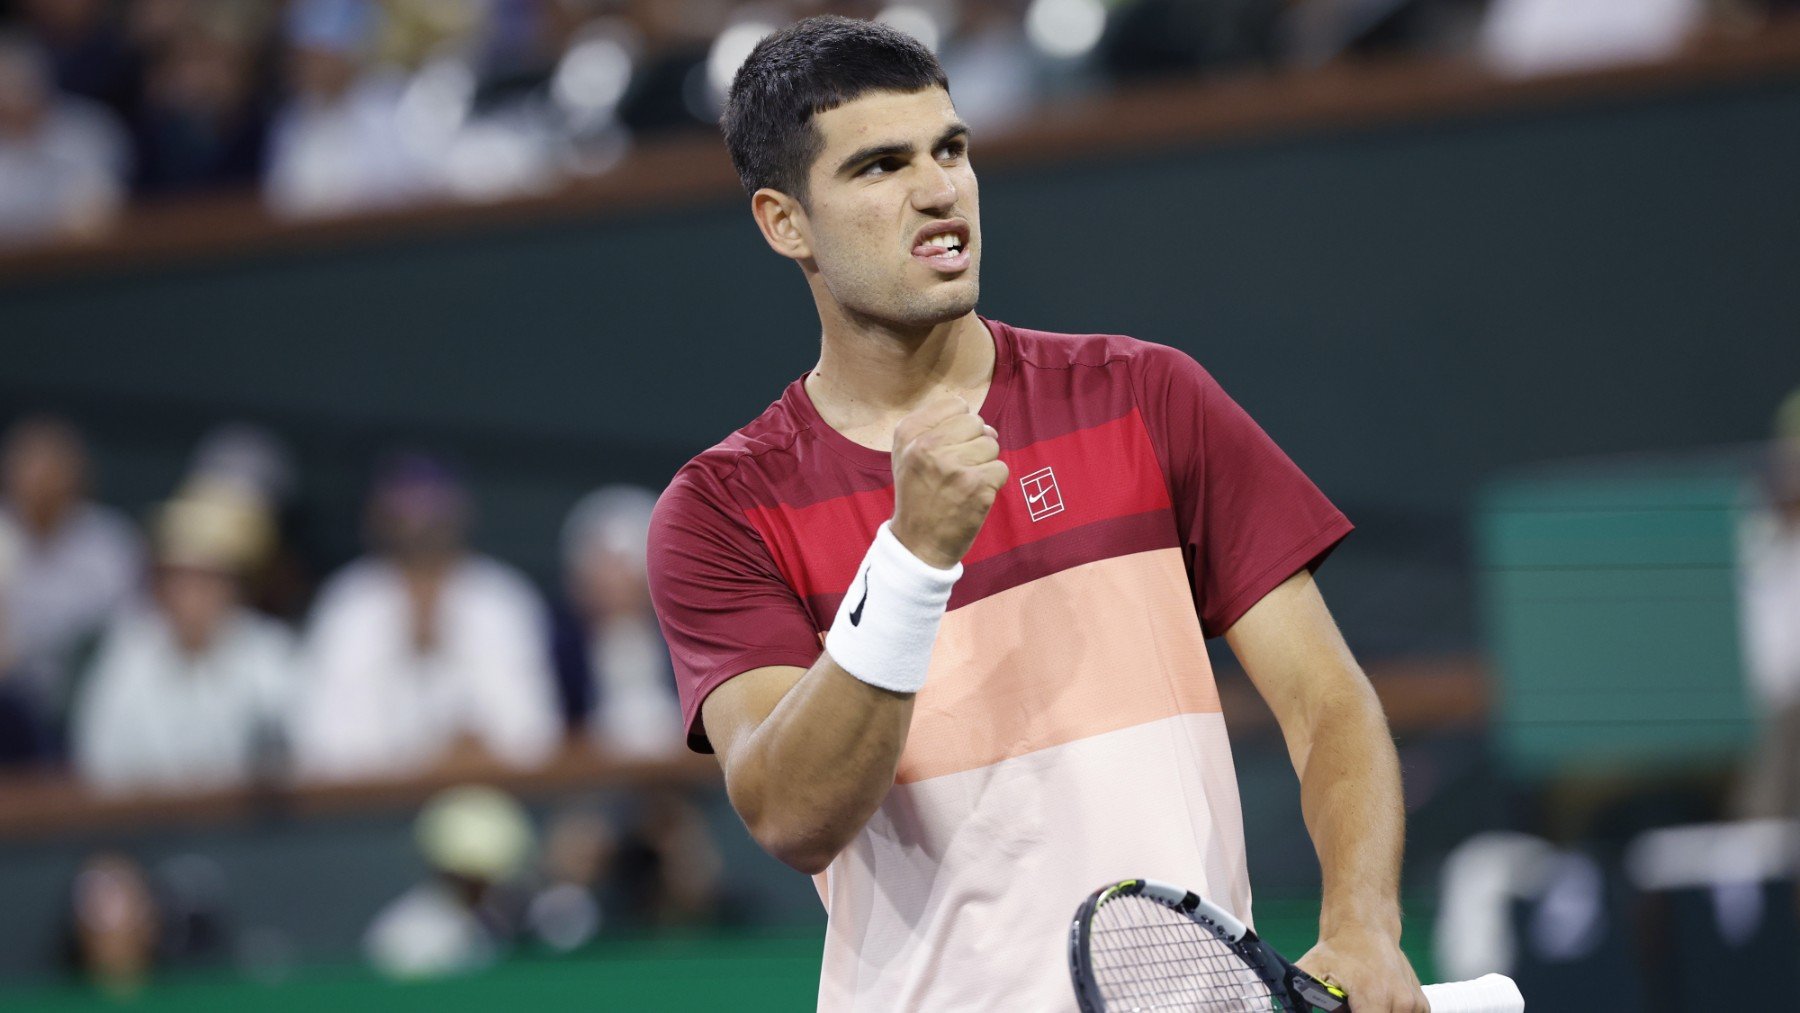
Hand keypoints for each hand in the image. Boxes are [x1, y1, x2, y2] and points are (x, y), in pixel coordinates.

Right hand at [889, 395, 1006, 568]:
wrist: (917, 543)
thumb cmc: (918, 494)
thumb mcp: (909, 453)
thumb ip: (941, 428)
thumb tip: (989, 428)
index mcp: (909, 432)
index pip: (956, 405)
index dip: (959, 426)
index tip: (947, 448)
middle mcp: (928, 445)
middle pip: (976, 423)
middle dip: (973, 444)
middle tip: (955, 471)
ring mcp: (953, 465)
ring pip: (991, 445)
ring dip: (984, 464)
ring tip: (963, 484)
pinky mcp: (976, 485)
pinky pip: (1001, 469)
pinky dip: (993, 483)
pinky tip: (973, 496)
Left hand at [1296, 929, 1426, 1012]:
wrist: (1365, 925)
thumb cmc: (1339, 949)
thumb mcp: (1310, 969)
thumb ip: (1297, 991)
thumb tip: (1281, 1007)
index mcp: (1374, 998)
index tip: (1339, 1012)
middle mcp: (1400, 1003)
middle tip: (1346, 1005)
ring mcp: (1414, 1005)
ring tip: (1360, 1003)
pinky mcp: (1421, 1005)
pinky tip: (1376, 1004)